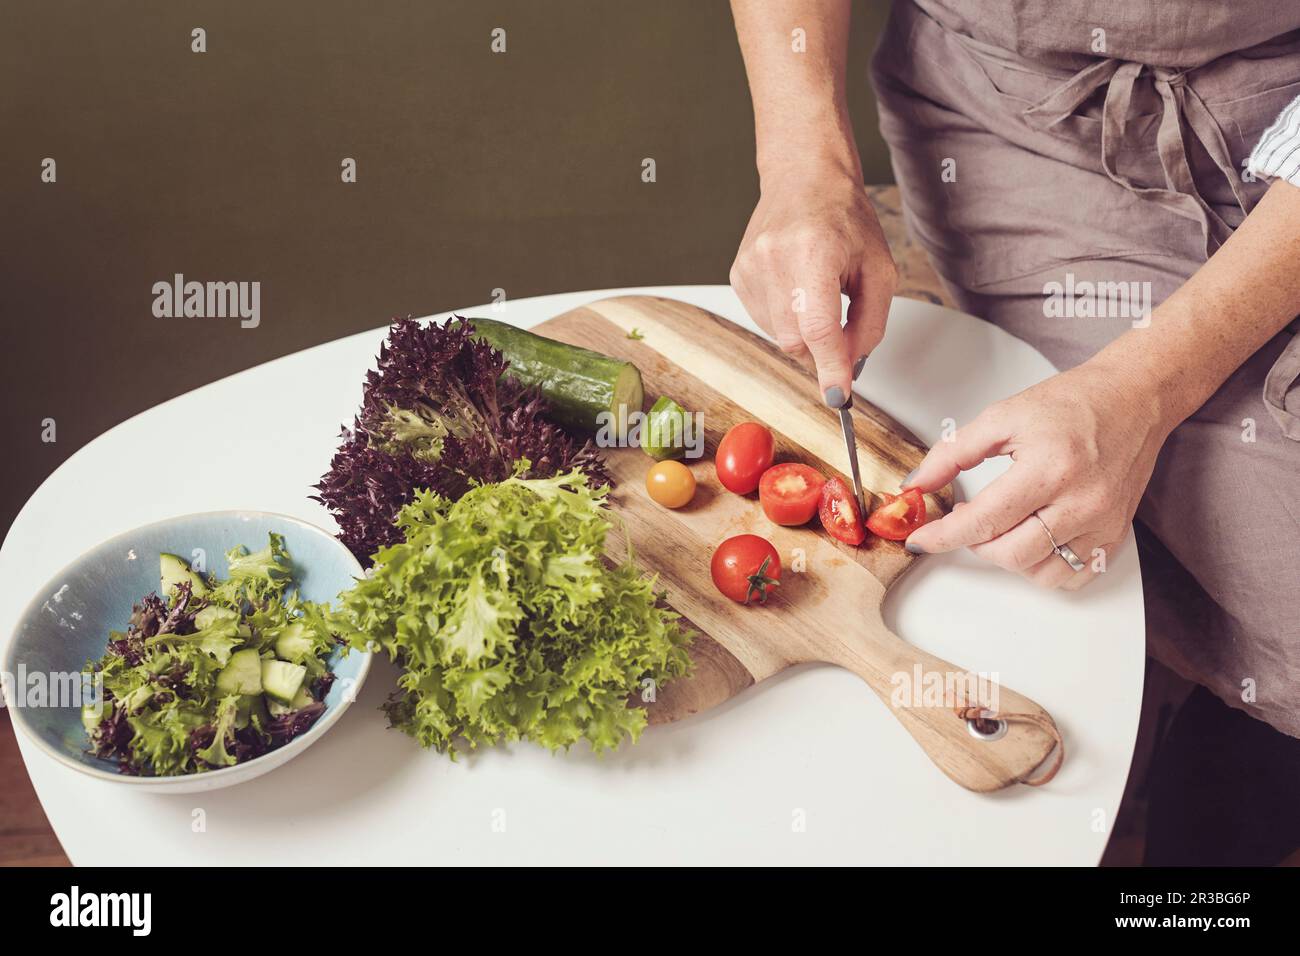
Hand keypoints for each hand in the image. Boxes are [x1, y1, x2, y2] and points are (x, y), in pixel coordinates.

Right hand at [730, 159, 897, 405]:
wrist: (803, 179)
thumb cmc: (844, 217)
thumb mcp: (879, 269)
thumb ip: (870, 323)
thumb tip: (850, 366)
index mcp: (813, 251)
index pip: (818, 326)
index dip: (830, 366)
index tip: (839, 395)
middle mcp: (773, 258)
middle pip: (796, 338)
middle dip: (822, 350)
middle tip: (843, 333)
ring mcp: (749, 267)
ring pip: (779, 335)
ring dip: (804, 331)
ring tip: (817, 291)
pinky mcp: (737, 275)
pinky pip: (765, 320)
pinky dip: (787, 317)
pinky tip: (797, 288)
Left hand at [902, 358, 1175, 588]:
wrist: (1134, 399)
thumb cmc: (1073, 403)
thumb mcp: (1003, 416)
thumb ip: (953, 452)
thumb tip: (918, 484)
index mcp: (1050, 468)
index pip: (985, 520)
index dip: (944, 536)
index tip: (920, 540)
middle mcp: (1081, 502)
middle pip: (1011, 554)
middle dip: (976, 544)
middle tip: (967, 521)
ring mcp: (1103, 523)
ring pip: (1039, 572)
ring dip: (1008, 558)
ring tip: (1003, 526)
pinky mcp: (1116, 534)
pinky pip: (1072, 577)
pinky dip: (1043, 568)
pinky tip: (1032, 540)